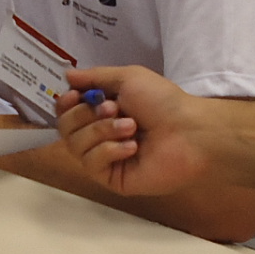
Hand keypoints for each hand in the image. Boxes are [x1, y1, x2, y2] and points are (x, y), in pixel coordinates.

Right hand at [55, 64, 213, 198]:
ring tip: (132, 127)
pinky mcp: (112, 178)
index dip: (65, 104)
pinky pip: (92, 163)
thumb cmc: (163, 102)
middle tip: (114, 108)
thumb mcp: (128, 78)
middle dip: (86, 115)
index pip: (66, 111)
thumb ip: (95, 76)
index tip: (74, 96)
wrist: (189, 131)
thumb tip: (67, 75)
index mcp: (103, 111)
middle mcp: (100, 134)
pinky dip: (110, 150)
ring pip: (76, 146)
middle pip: (65, 128)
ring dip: (102, 131)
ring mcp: (105, 158)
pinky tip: (133, 147)